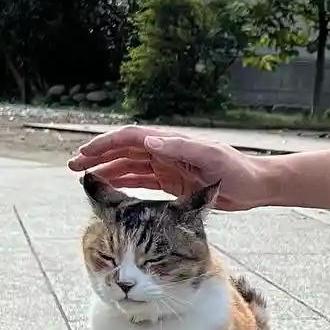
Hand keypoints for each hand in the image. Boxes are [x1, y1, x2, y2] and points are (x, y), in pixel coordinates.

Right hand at [67, 126, 273, 211]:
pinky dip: (123, 184)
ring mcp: (169, 167)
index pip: (132, 137)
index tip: (84, 153)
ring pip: (130, 167)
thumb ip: (182, 148)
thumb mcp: (211, 157)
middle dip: (98, 156)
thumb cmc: (237, 170)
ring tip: (84, 181)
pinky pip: (142, 182)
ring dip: (107, 171)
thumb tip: (150, 140)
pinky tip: (109, 192)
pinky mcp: (174, 184)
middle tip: (73, 167)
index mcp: (173, 142)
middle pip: (125, 151)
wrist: (256, 186)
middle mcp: (167, 152)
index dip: (106, 143)